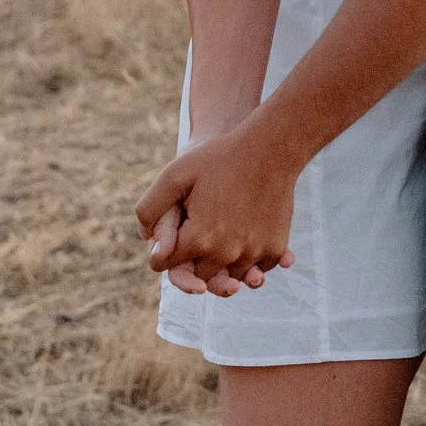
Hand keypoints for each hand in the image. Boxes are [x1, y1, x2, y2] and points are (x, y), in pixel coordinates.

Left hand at [136, 124, 299, 292]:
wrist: (271, 148)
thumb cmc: (219, 158)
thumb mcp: (175, 174)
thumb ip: (151, 210)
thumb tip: (149, 244)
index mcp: (199, 239)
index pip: (167, 264)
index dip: (166, 249)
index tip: (175, 230)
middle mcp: (227, 253)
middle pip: (200, 275)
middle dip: (196, 258)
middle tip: (201, 231)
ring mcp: (255, 253)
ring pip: (231, 277)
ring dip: (225, 262)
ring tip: (224, 234)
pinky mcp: (276, 249)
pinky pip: (257, 269)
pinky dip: (251, 259)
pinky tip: (245, 236)